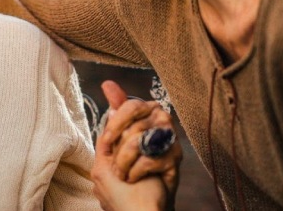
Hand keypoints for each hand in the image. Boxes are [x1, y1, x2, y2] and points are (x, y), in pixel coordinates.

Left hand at [100, 81, 181, 203]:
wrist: (139, 209)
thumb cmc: (122, 182)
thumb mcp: (110, 147)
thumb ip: (112, 119)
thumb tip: (108, 85)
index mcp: (143, 116)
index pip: (131, 105)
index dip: (116, 123)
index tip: (107, 141)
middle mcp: (159, 122)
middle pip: (134, 125)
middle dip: (118, 152)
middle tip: (117, 168)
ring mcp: (169, 139)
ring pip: (139, 140)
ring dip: (125, 163)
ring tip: (125, 175)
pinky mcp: (175, 156)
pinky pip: (149, 157)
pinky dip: (136, 172)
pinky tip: (138, 179)